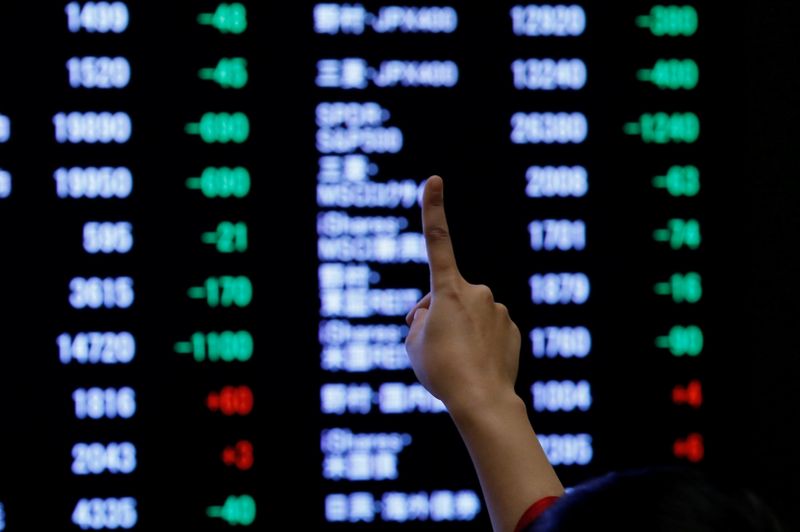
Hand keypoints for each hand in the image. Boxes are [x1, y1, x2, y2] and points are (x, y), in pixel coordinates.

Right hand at [405, 176, 521, 412]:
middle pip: (447, 296)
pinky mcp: (512, 327)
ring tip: (457, 360)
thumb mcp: (412, 343)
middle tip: (436, 347)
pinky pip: (488, 329)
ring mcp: (498, 309)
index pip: (437, 242)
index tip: (435, 180)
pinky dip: (480, 341)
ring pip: (469, 314)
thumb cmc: (440, 371)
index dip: (432, 210)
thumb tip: (434, 314)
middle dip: (438, 314)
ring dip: (460, 330)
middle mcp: (476, 291)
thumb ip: (420, 321)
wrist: (481, 399)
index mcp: (447, 290)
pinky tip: (477, 362)